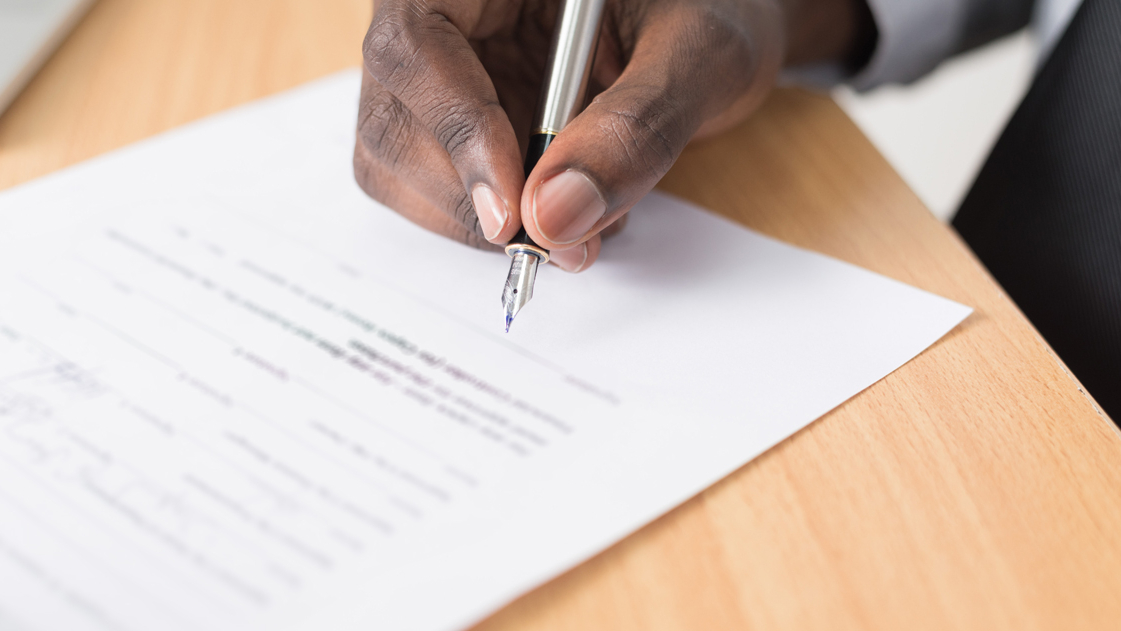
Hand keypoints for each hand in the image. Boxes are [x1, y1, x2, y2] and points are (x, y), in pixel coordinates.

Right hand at [354, 0, 870, 271]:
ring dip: (476, 221)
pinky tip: (559, 209)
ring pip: (397, 162)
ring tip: (578, 222)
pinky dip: (491, 224)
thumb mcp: (701, 53)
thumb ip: (637, 127)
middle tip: (558, 242)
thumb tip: (556, 217)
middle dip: (469, 198)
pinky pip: (433, 188)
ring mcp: (442, 72)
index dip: (456, 132)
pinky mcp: (452, 122)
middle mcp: (447, 14)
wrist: (717, 26)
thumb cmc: (714, 10)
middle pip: (391, 115)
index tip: (512, 215)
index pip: (416, 43)